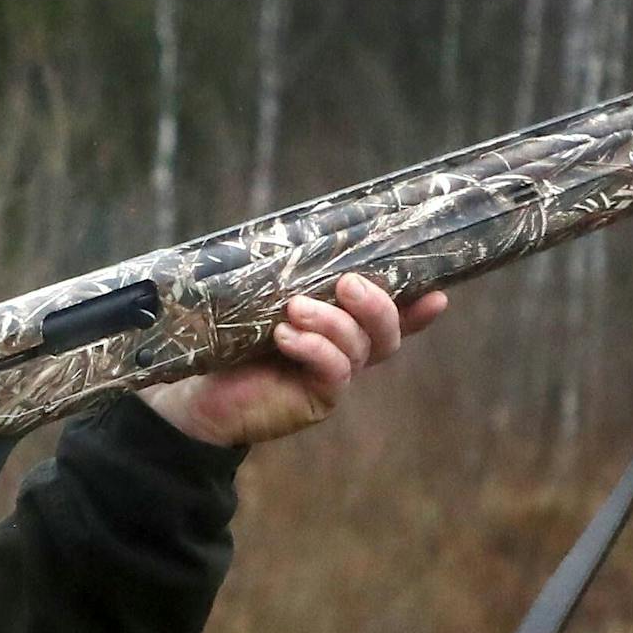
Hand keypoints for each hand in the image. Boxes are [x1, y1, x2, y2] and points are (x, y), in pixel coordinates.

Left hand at [135, 273, 446, 447]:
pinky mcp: (315, 401)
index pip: (391, 316)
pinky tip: (287, 338)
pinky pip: (334, 373)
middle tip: (349, 283)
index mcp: (339, 325)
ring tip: (295, 309)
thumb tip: (299, 232)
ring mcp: (332, 378)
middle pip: (387, 332)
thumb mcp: (259, 298)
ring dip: (332, 322)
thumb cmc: (226, 338)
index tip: (438, 292)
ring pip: (359, 348)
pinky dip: (315, 350)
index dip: (417, 307)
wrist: (194, 391)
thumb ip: (287, 274)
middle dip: (376, 304)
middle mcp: (344, 352)